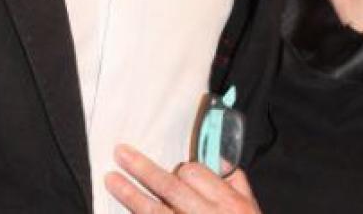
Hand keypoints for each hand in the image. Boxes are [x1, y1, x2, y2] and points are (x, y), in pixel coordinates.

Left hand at [105, 145, 261, 213]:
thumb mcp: (251, 208)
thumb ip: (236, 181)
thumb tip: (219, 157)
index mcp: (228, 204)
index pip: (195, 173)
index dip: (180, 168)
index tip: (174, 170)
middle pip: (170, 187)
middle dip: (142, 168)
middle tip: (120, 154)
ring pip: (155, 211)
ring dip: (130, 195)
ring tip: (111, 180)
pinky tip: (123, 212)